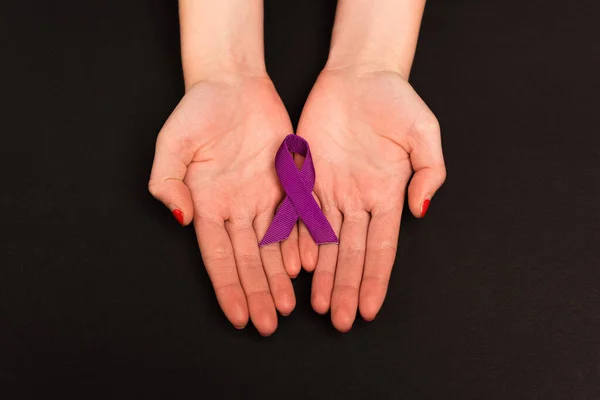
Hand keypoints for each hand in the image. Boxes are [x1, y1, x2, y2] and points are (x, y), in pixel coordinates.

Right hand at [149, 73, 300, 335]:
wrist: (233, 83)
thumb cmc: (199, 109)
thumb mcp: (172, 141)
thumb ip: (168, 180)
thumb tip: (180, 217)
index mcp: (207, 202)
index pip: (219, 255)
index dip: (229, 287)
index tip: (238, 316)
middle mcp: (236, 206)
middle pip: (249, 258)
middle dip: (258, 292)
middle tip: (269, 324)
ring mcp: (262, 196)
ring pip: (273, 245)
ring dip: (279, 277)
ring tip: (288, 306)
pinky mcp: (285, 182)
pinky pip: (295, 218)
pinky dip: (299, 243)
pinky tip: (304, 267)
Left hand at [297, 67, 445, 331]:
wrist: (360, 74)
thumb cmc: (396, 99)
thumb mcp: (424, 131)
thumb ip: (428, 170)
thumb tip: (420, 208)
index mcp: (387, 192)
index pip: (381, 246)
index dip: (374, 278)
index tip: (369, 308)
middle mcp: (358, 197)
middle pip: (350, 251)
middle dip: (346, 286)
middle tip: (340, 320)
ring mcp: (331, 188)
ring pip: (324, 239)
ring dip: (322, 273)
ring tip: (318, 304)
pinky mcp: (306, 173)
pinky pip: (300, 212)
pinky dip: (297, 239)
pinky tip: (296, 265)